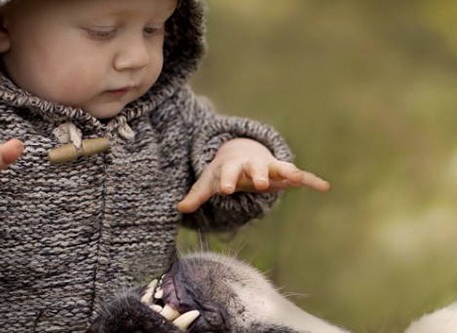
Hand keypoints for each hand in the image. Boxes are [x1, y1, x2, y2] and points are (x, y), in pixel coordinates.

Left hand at [177, 138, 329, 212]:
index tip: (225, 190)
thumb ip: (197, 195)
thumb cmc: (223, 172)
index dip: (227, 180)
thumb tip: (178, 209)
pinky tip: (324, 187)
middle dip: (258, 174)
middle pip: (255, 168)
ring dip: (288, 171)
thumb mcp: (209, 182)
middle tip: (261, 183)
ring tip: (297, 177)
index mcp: (232, 167)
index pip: (228, 173)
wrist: (241, 152)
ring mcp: (269, 167)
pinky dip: (311, 180)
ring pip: (279, 167)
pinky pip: (299, 175)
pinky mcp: (282, 171)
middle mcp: (252, 165)